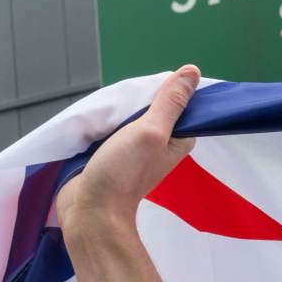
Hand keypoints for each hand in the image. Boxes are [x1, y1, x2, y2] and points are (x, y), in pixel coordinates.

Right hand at [56, 65, 201, 230]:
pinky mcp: (112, 153)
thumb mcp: (151, 131)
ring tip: (107, 106)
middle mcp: (160, 144)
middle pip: (152, 108)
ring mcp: (135, 150)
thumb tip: (192, 71)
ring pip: (130, 117)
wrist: (89, 210)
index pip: (181, 105)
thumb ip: (170, 102)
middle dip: (138, 99)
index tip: (149, 86)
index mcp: (179, 140)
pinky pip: (111, 128)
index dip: (168, 90)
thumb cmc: (124, 172)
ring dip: (119, 110)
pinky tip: (96, 118)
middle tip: (122, 97)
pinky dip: (105, 121)